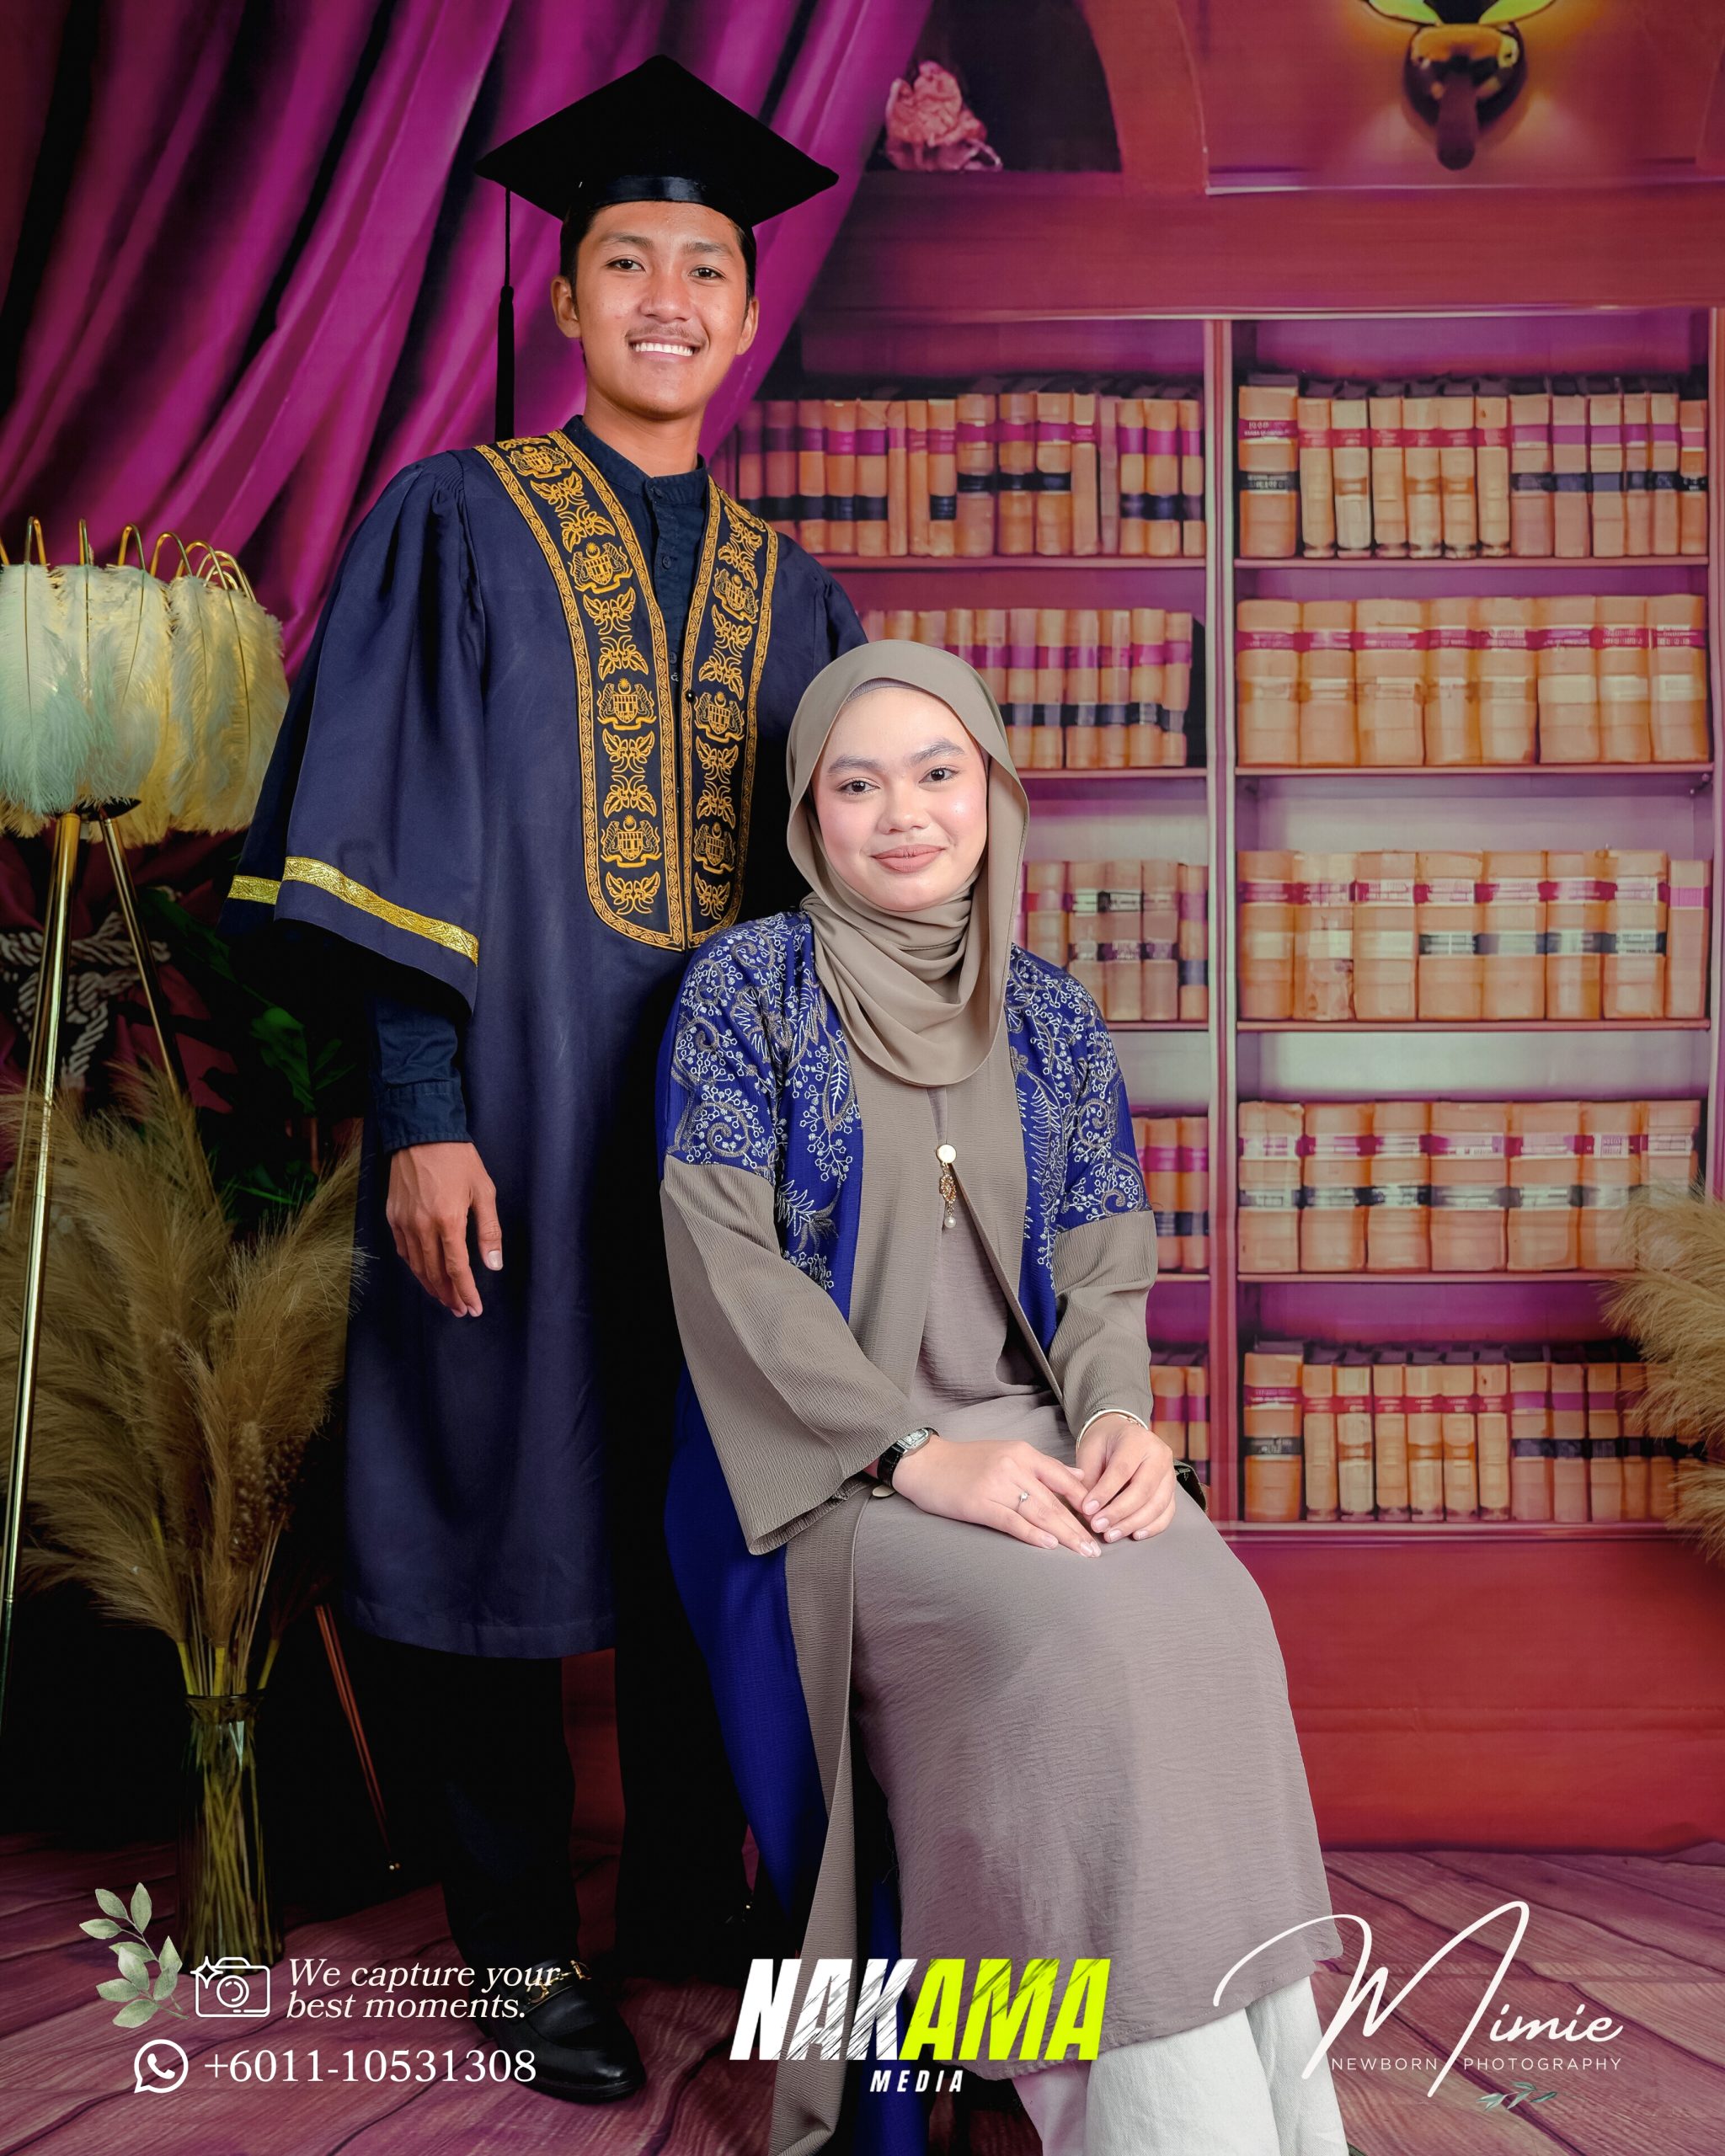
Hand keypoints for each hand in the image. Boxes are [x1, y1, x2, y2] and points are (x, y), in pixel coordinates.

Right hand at [385, 1141, 502, 1316]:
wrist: (421, 1132)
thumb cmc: (458, 1159)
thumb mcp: (484, 1191)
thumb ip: (489, 1231)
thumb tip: (493, 1264)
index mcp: (448, 1221)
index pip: (457, 1269)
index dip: (466, 1292)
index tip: (474, 1308)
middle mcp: (422, 1226)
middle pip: (434, 1273)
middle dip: (449, 1296)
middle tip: (460, 1310)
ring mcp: (403, 1222)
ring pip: (416, 1266)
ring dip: (431, 1286)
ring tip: (444, 1299)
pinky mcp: (392, 1215)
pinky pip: (403, 1250)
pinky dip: (414, 1266)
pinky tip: (424, 1273)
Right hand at [890, 1434, 1102, 1555]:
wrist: (925, 1463)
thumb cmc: (967, 1461)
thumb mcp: (1008, 1453)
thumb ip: (1043, 1467)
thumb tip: (1080, 1479)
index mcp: (1023, 1453)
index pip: (1063, 1478)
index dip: (1085, 1502)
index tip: (1103, 1520)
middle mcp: (1014, 1466)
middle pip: (1054, 1500)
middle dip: (1079, 1526)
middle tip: (1098, 1547)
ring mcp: (996, 1484)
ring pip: (1039, 1512)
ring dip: (1064, 1534)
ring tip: (1083, 1551)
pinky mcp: (979, 1503)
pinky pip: (1011, 1521)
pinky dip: (1032, 1534)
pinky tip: (1049, 1545)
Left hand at [1073, 1414, 1177, 1540]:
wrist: (1122, 1435)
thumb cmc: (1104, 1444)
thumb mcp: (1090, 1453)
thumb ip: (1089, 1481)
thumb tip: (1089, 1514)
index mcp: (1137, 1440)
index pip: (1122, 1470)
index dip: (1104, 1493)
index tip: (1087, 1509)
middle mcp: (1159, 1455)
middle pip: (1143, 1490)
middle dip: (1119, 1512)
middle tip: (1098, 1526)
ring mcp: (1169, 1473)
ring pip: (1157, 1505)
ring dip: (1133, 1524)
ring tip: (1111, 1534)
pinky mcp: (1172, 1490)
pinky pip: (1167, 1513)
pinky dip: (1151, 1527)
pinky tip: (1134, 1534)